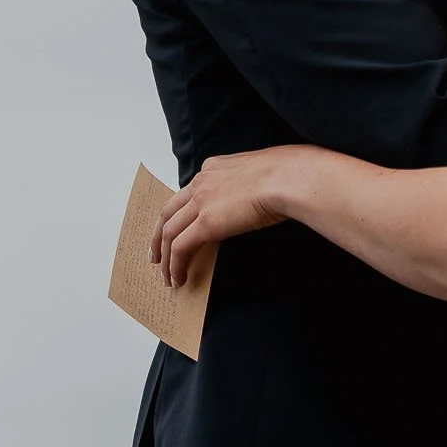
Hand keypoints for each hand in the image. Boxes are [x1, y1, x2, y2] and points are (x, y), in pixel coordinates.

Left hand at [152, 149, 296, 286]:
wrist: (290, 177)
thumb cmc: (289, 173)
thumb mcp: (263, 171)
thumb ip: (250, 183)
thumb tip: (259, 196)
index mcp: (215, 167)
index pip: (188, 192)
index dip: (179, 213)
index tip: (178, 228)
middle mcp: (202, 182)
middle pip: (169, 212)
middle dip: (158, 236)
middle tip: (157, 255)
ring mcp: (201, 201)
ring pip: (169, 232)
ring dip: (165, 257)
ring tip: (167, 276)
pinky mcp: (206, 223)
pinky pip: (180, 248)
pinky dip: (176, 265)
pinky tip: (179, 278)